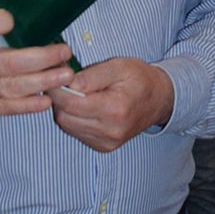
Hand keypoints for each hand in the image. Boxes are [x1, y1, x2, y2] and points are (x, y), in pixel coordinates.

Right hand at [0, 0, 74, 117]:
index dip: (1, 21)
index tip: (15, 19)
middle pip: (9, 62)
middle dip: (43, 57)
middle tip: (65, 50)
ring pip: (14, 87)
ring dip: (44, 81)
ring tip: (66, 73)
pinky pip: (7, 108)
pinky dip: (28, 106)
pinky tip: (47, 100)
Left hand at [49, 57, 173, 151]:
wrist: (159, 100)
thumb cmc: (140, 79)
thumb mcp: (119, 66)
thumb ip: (91, 75)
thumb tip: (67, 82)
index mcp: (115, 109)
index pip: (71, 102)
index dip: (57, 88)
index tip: (55, 75)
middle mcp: (110, 130)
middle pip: (65, 116)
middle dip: (59, 98)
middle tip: (63, 82)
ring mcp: (107, 142)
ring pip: (67, 125)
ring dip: (64, 108)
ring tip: (75, 92)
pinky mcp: (103, 147)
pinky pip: (76, 132)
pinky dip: (73, 118)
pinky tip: (83, 106)